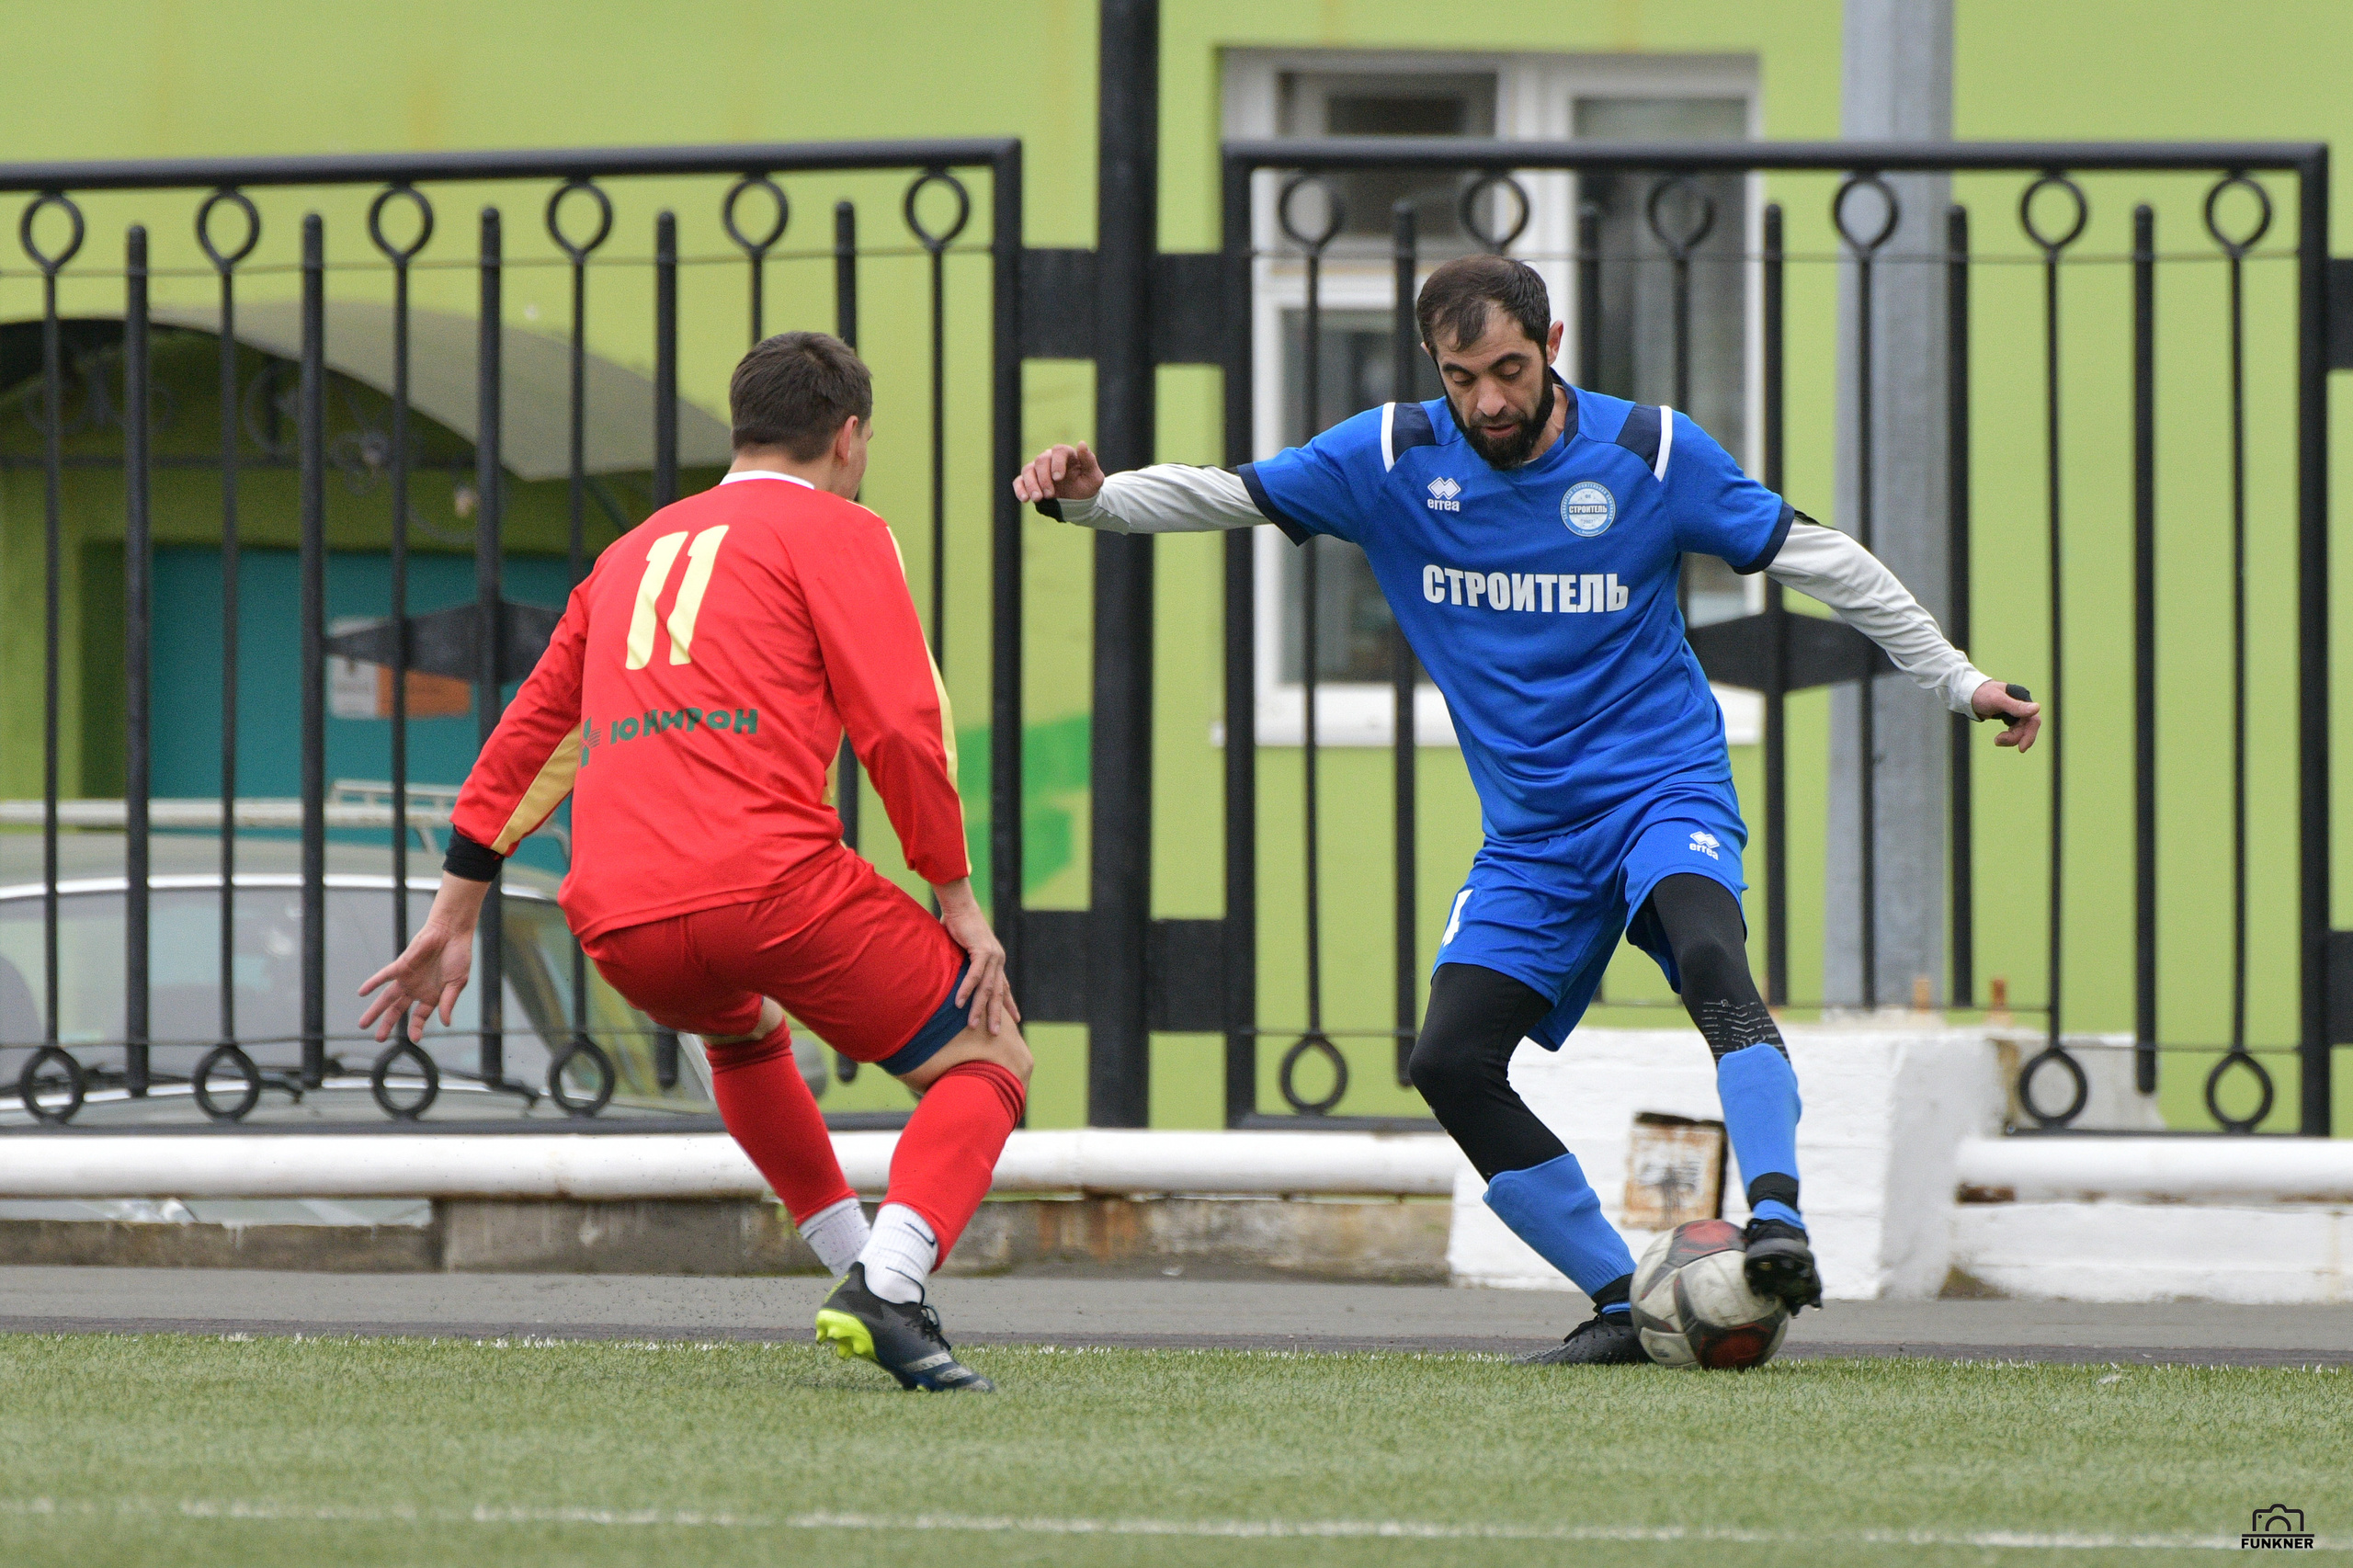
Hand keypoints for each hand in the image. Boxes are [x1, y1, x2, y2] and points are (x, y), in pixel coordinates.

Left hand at [358, 872, 488, 1043]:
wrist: (451, 932)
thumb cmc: (458, 956)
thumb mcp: (457, 983)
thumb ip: (449, 1002)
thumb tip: (446, 1023)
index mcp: (431, 996)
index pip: (419, 1017)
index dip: (416, 1028)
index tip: (415, 1039)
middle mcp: (416, 989)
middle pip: (397, 1010)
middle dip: (387, 1024)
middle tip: (378, 1039)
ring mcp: (407, 979)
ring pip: (387, 998)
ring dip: (375, 1010)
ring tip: (363, 1024)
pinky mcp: (401, 966)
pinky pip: (384, 976)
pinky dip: (373, 984)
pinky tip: (362, 993)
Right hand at [933, 877, 1019, 1036]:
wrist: (960, 905)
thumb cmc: (959, 925)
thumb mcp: (964, 950)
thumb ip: (963, 965)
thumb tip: (953, 977)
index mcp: (996, 960)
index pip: (1005, 986)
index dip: (1009, 1004)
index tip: (1016, 1019)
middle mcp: (998, 959)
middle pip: (998, 993)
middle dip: (996, 1014)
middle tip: (995, 1033)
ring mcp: (992, 955)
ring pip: (986, 988)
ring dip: (979, 1008)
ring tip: (973, 1025)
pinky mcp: (982, 950)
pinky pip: (974, 975)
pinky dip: (967, 990)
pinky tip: (960, 1004)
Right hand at [1012, 442, 1103, 505]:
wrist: (1079, 503)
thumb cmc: (1087, 487)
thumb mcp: (1094, 478)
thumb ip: (1089, 461)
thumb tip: (1081, 443)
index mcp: (1066, 455)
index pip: (1058, 450)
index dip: (1057, 463)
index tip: (1058, 478)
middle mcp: (1050, 459)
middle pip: (1041, 460)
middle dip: (1044, 478)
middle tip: (1050, 495)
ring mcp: (1038, 470)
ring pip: (1028, 470)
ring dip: (1031, 484)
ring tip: (1038, 499)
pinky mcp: (1030, 481)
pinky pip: (1020, 481)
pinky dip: (1020, 489)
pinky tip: (1025, 499)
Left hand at [1971, 679, 2042, 752]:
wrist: (1967, 694)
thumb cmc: (1981, 694)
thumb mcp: (1997, 700)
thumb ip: (2016, 706)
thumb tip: (2038, 708)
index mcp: (2022, 697)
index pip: (2033, 719)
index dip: (2030, 735)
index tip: (2021, 748)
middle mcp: (2022, 704)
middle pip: (2027, 727)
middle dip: (2015, 737)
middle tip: (1997, 742)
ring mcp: (2016, 711)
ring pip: (2021, 730)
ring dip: (2010, 739)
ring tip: (1996, 740)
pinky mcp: (2009, 716)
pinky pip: (2015, 730)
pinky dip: (2008, 737)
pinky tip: (1998, 739)